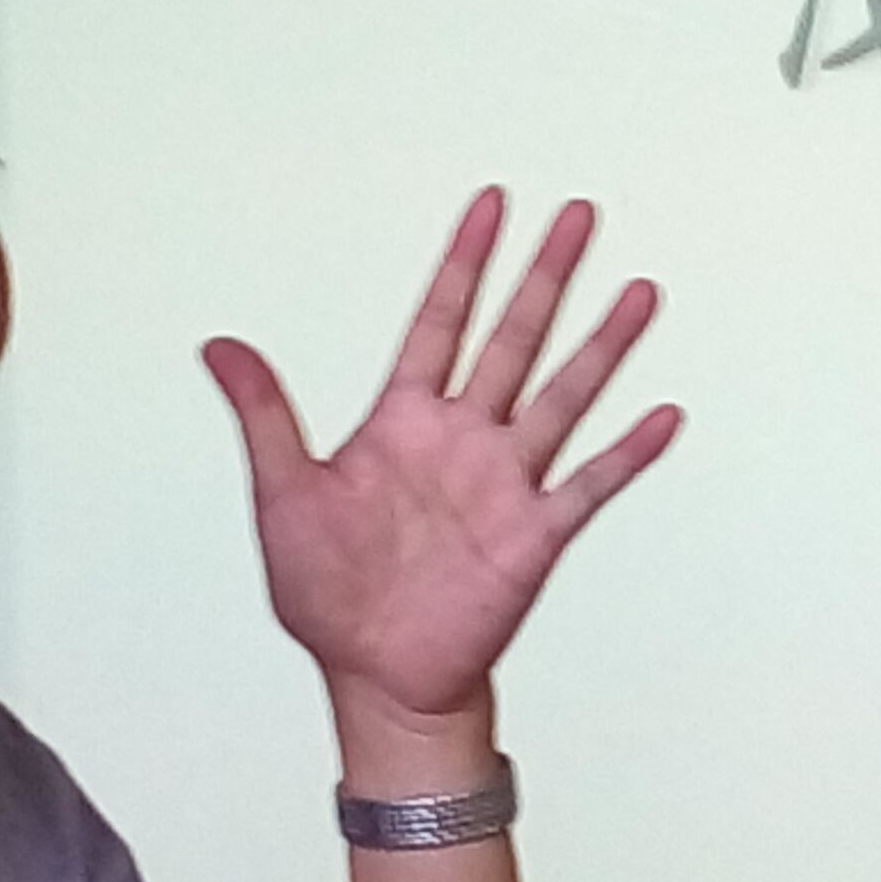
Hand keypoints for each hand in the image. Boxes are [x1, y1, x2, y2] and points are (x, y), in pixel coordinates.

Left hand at [204, 192, 679, 729]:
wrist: (374, 676)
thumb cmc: (328, 594)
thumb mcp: (283, 492)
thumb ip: (263, 413)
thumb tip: (218, 345)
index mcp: (403, 422)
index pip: (440, 322)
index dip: (465, 264)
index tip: (492, 205)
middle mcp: (463, 441)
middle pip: (514, 339)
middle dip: (546, 276)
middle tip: (578, 215)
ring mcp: (504, 485)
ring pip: (563, 397)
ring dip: (602, 346)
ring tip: (638, 293)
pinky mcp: (534, 536)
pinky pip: (589, 485)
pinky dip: (627, 453)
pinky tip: (662, 416)